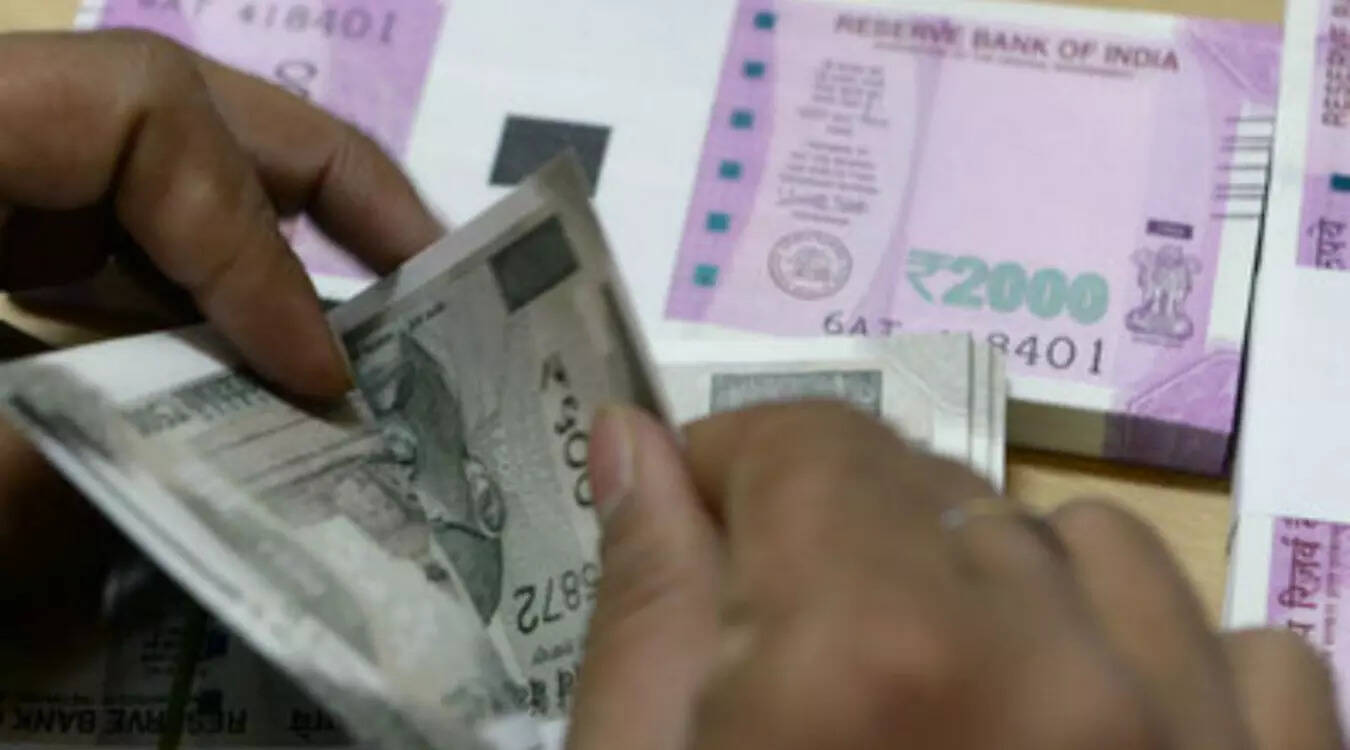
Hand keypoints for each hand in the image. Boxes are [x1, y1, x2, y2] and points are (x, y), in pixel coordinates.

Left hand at [0, 30, 439, 643]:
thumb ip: (43, 480)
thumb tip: (218, 474)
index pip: (139, 117)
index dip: (252, 243)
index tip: (318, 380)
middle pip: (160, 104)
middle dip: (313, 184)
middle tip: (429, 269)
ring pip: (129, 180)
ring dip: (253, 256)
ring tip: (360, 334)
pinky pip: (73, 255)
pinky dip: (165, 311)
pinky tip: (228, 381)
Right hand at [571, 402, 1342, 749]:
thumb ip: (648, 608)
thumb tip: (634, 443)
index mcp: (873, 654)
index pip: (806, 443)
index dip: (732, 466)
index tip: (698, 520)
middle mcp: (1060, 671)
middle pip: (940, 492)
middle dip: (851, 542)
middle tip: (806, 657)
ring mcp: (1197, 740)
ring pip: (1098, 555)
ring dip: (1016, 597)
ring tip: (959, 710)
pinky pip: (1255, 656)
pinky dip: (1172, 671)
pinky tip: (1104, 742)